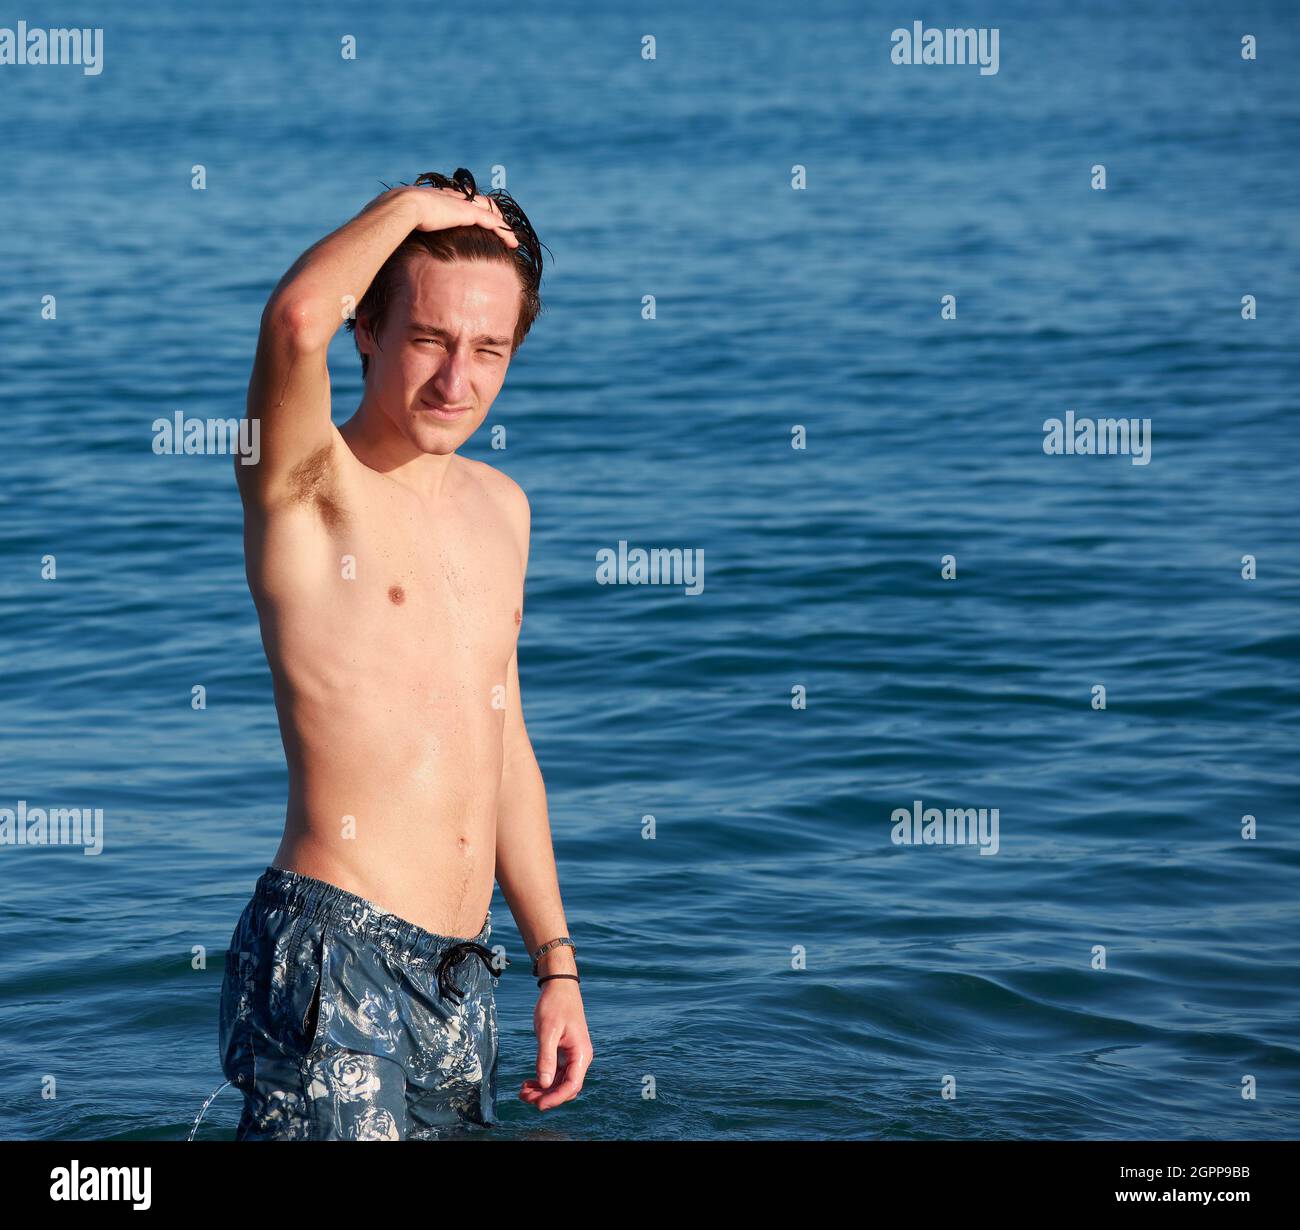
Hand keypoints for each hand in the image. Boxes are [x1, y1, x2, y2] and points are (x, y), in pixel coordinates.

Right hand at [400, 185, 518, 247]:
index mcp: (440, 197)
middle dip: (493, 214)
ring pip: (491, 213)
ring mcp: (463, 205)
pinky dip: (504, 232)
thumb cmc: (397, 215)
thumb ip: (407, 225)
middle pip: (481, 202)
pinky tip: (513, 243)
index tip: (478, 220)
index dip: (473, 209)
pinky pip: (494, 223)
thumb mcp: (404, 219)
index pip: (462, 200)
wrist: (403, 206)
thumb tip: (398, 237)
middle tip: (501, 228)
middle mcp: (454, 198)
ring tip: (511, 239)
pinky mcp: (469, 214)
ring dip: (502, 226)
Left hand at [520, 980, 592, 1110]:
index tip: (538, 1105)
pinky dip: (543, 1081)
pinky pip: (556, 1074)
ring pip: (560, 1083)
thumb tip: (545, 1084)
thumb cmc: (555, 1005)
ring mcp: (572, 1056)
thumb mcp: (547, 1031)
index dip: (555, 1099)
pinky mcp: (564, 1053)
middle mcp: (579, 1058)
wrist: (560, 987)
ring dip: (543, 1091)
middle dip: (546, 1097)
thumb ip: (546, 1058)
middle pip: (566, 1088)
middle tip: (524, 1097)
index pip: (572, 1085)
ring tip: (523, 1092)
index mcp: (580, 1053)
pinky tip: (529, 1082)